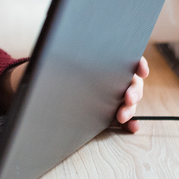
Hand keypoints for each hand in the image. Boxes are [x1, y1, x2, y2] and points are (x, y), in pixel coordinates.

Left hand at [0, 56, 149, 132]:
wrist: (37, 88)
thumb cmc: (45, 71)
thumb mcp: (51, 61)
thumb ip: (59, 60)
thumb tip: (55, 50)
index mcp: (101, 61)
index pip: (126, 58)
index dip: (137, 63)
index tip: (141, 70)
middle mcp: (110, 78)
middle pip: (131, 82)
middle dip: (133, 90)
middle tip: (128, 97)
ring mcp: (109, 95)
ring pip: (128, 101)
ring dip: (131, 108)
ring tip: (122, 115)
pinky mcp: (106, 111)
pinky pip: (123, 117)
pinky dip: (130, 123)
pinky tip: (131, 127)